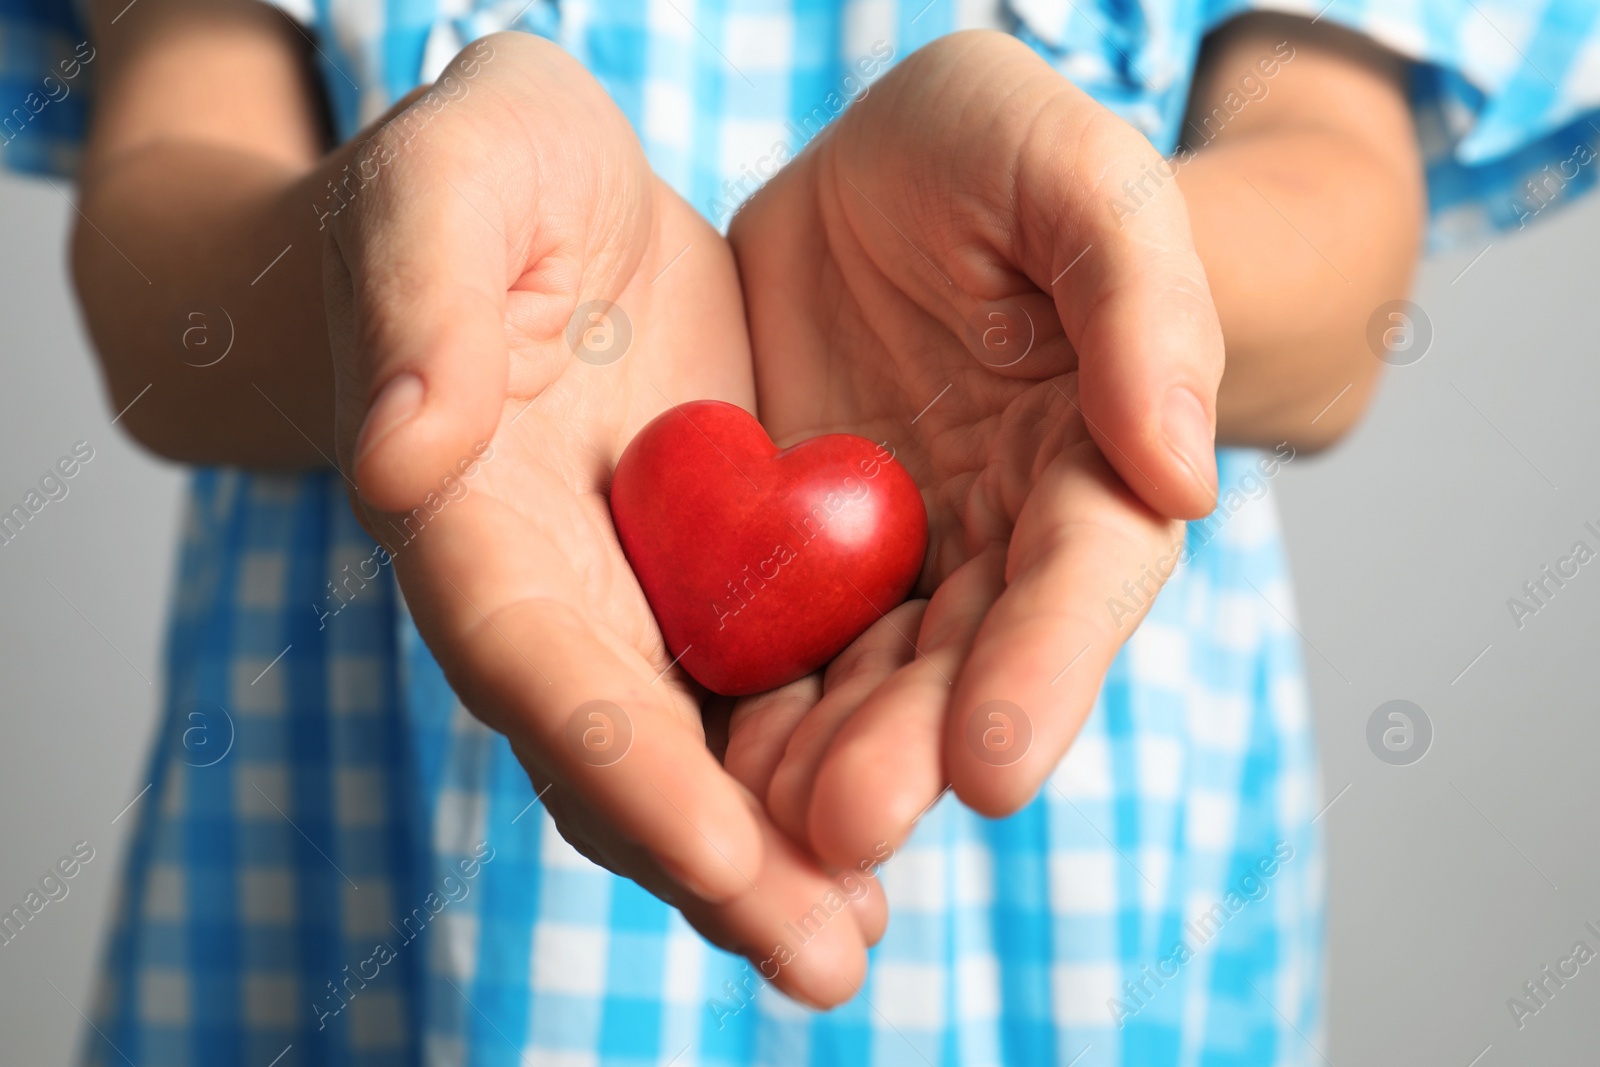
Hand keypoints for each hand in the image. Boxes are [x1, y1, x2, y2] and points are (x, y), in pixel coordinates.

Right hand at [322, 34, 880, 1006]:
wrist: (539, 198)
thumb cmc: (482, 173)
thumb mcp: (452, 179)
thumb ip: (419, 300)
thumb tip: (400, 454)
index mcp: (466, 508)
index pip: (532, 658)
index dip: (617, 759)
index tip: (714, 854)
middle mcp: (546, 584)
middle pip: (617, 750)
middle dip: (715, 860)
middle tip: (821, 956)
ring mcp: (630, 591)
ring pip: (693, 747)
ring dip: (771, 850)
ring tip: (853, 933)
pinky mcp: (708, 570)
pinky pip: (758, 683)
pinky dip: (812, 757)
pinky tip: (885, 812)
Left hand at [727, 30, 1222, 866]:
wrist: (882, 168)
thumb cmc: (1001, 155)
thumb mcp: (1076, 175)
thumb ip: (1144, 305)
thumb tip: (1185, 474)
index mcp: (1093, 461)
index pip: (1082, 579)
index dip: (1046, 672)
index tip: (998, 769)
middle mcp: (998, 535)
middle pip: (965, 660)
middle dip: (912, 746)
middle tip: (848, 823)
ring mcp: (889, 552)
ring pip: (864, 673)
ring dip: (820, 756)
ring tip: (765, 824)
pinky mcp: (792, 547)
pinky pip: (769, 633)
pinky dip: (743, 700)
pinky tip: (702, 762)